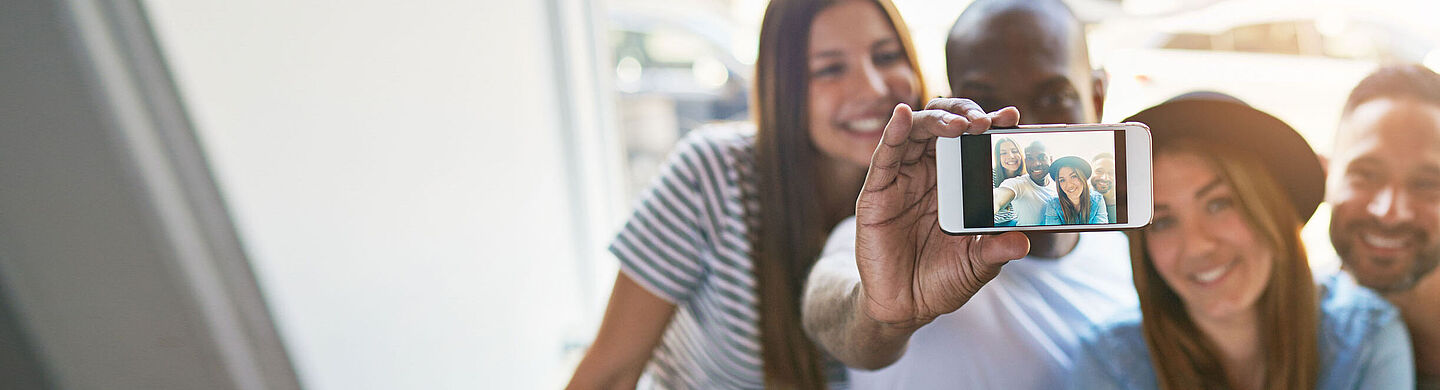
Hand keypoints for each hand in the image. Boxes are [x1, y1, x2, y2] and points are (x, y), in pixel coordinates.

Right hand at [854, 98, 1029, 329]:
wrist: (904, 307)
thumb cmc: (941, 280)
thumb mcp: (977, 265)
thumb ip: (995, 250)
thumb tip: (1023, 241)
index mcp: (958, 183)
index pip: (974, 141)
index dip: (991, 125)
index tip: (1012, 118)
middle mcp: (930, 173)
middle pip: (944, 126)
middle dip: (965, 114)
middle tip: (984, 122)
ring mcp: (903, 178)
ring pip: (917, 131)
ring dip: (937, 119)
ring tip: (959, 124)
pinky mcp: (877, 190)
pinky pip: (885, 154)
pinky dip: (894, 130)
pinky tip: (903, 115)